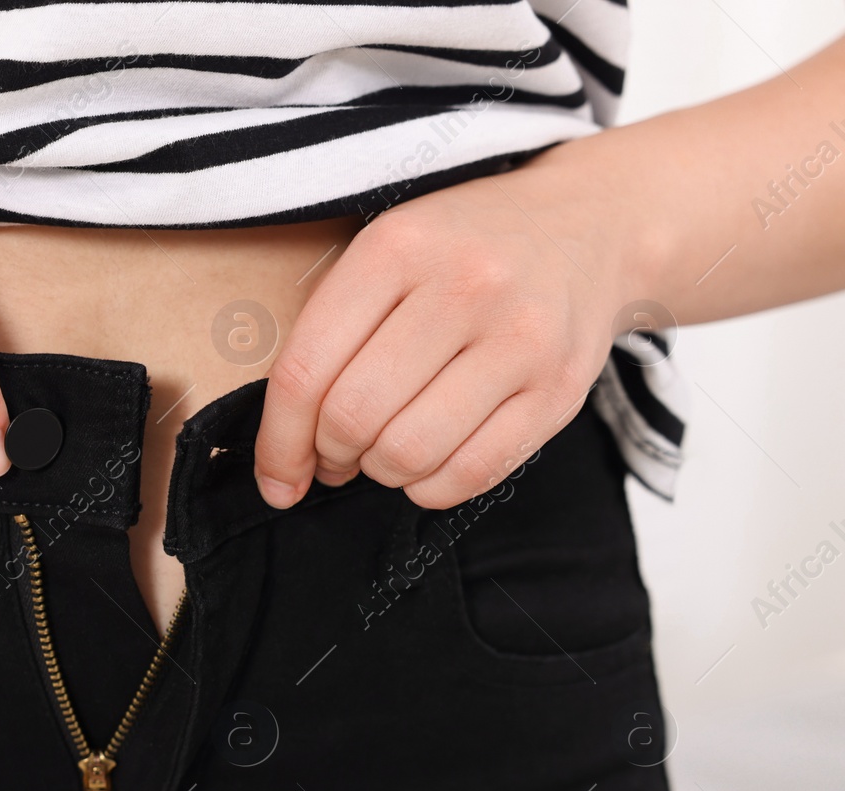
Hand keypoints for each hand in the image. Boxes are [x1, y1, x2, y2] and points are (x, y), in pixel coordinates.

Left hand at [253, 143, 650, 510]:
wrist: (590, 226)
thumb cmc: (462, 250)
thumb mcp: (387, 251)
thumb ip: (329, 332)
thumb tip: (286, 449)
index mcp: (398, 247)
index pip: (305, 371)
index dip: (278, 441)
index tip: (276, 476)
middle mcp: (464, 287)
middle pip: (353, 417)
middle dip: (329, 455)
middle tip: (335, 454)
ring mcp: (520, 339)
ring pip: (408, 453)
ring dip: (379, 471)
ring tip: (382, 451)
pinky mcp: (560, 390)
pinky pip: (470, 475)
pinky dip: (429, 488)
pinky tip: (426, 464)